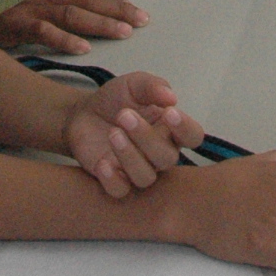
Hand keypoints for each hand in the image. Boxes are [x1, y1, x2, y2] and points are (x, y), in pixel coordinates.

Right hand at [0, 0, 149, 54]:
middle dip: (117, 8)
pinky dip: (64, 39)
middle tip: (142, 20)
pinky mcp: (13, 23)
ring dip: (100, 22)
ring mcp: (27, 6)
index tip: (133, 7)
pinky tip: (83, 48)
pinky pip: (42, 31)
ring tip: (124, 32)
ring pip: (72, 12)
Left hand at [62, 73, 203, 196]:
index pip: (192, 136)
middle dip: (147, 137)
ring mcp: (138, 169)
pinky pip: (120, 191)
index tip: (169, 113)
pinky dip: (113, 179)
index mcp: (170, 130)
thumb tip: (171, 97)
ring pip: (145, 176)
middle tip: (124, 115)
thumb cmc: (116, 99)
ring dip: (130, 156)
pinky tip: (103, 163)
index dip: (185, 128)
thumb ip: (152, 86)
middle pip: (167, 158)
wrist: (83, 114)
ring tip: (113, 133)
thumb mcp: (133, 84)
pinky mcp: (115, 181)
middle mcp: (159, 154)